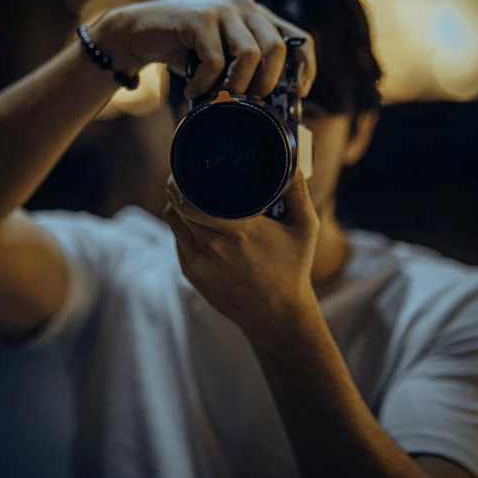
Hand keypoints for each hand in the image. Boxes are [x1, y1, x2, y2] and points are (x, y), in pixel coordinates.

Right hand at [92, 0, 315, 98]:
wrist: (139, 33)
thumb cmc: (186, 51)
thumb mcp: (224, 60)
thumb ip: (247, 70)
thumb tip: (273, 105)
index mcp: (259, 17)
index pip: (299, 39)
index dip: (305, 67)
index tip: (299, 94)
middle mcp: (246, 8)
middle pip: (277, 49)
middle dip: (266, 84)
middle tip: (247, 102)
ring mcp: (223, 9)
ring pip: (249, 54)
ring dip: (235, 86)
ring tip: (216, 96)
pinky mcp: (199, 17)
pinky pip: (215, 60)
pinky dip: (205, 83)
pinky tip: (192, 91)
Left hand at [162, 164, 319, 337]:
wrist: (275, 315)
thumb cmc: (291, 269)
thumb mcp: (304, 228)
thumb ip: (298, 192)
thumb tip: (291, 161)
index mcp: (238, 231)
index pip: (190, 200)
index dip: (181, 180)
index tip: (185, 165)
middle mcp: (212, 246)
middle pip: (176, 206)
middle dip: (177, 187)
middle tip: (185, 173)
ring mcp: (198, 262)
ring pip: (173, 222)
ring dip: (176, 205)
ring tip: (187, 193)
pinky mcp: (191, 273)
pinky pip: (177, 239)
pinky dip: (182, 226)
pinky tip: (193, 218)